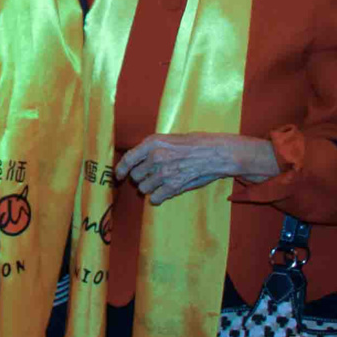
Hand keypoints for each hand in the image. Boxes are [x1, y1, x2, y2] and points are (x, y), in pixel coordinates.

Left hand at [116, 133, 280, 204]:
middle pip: (135, 176)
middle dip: (140, 178)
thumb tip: (138, 160)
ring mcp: (164, 173)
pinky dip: (156, 198)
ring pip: (143, 188)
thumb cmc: (196, 143)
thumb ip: (153, 149)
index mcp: (152, 143)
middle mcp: (155, 157)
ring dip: (149, 188)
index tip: (119, 175)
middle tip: (149, 177)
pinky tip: (160, 195)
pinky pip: (155, 197)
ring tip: (158, 184)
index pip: (128, 159)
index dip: (121, 169)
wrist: (216, 153)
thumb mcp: (170, 138)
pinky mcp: (173, 186)